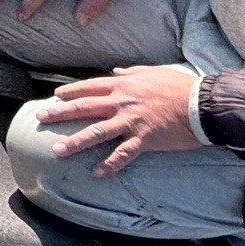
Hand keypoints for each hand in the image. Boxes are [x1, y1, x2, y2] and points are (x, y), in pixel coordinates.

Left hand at [41, 66, 203, 175]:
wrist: (202, 104)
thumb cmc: (180, 86)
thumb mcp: (153, 72)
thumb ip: (131, 72)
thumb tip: (116, 72)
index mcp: (124, 85)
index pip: (90, 87)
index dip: (72, 92)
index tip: (57, 96)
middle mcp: (122, 102)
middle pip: (84, 108)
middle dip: (60, 113)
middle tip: (42, 117)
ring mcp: (131, 122)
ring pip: (96, 132)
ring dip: (75, 142)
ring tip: (58, 150)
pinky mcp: (143, 140)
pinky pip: (122, 155)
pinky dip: (109, 165)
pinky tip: (97, 173)